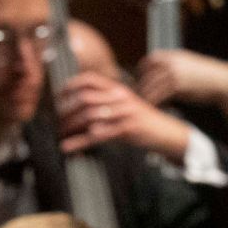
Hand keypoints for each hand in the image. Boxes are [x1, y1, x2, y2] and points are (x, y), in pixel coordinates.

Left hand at [60, 72, 194, 159]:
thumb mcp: (127, 105)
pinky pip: (97, 135)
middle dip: (66, 111)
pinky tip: (69, 147)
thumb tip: (81, 109)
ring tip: (61, 135)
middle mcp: (120, 97)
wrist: (169, 133)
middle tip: (57, 121)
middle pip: (85, 98)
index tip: (59, 97)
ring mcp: (124, 112)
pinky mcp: (127, 128)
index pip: (89, 80)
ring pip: (89, 116)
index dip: (70, 86)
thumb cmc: (145, 122)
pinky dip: (79, 142)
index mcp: (118, 89)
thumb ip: (107, 103)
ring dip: (70, 127)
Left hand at [135, 48, 227, 128]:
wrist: (224, 81)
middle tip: (141, 99)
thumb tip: (163, 74)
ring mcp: (171, 73)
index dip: (143, 73)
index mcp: (172, 55)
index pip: (148, 62)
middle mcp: (169, 62)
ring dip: (147, 98)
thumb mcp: (190, 64)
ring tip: (147, 107)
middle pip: (146, 76)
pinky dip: (156, 104)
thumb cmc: (209, 76)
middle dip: (142, 88)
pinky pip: (158, 97)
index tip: (143, 82)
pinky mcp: (176, 86)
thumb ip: (175, 66)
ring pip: (149, 88)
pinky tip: (159, 109)